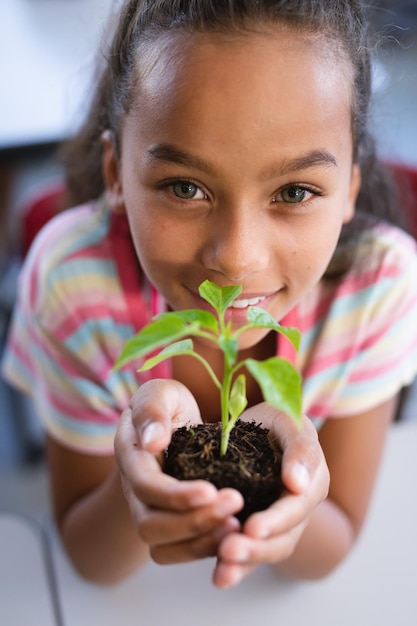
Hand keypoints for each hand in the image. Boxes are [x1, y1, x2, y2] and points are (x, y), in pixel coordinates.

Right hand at [114, 379, 243, 564]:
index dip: (175, 495)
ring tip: (237, 524)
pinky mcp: (172, 525)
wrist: (171, 424)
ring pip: (164, 547)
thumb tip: (152, 441)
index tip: (211, 490)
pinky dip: (206, 548)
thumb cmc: (166, 404)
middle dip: (193, 521)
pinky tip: (234, 532)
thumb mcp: (160, 393)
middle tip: (235, 504)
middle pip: (151, 526)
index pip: (145, 487)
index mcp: (131, 458)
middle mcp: (136, 492)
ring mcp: (152, 512)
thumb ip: (152, 410)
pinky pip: (180, 551)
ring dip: (201, 541)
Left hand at [212, 405, 329, 587]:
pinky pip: (247, 555)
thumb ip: (299, 448)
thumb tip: (298, 485)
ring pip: (264, 552)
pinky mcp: (251, 531)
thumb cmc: (276, 422)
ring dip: (244, 564)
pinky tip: (218, 577)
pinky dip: (234, 568)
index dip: (276, 520)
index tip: (253, 528)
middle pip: (282, 540)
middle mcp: (295, 511)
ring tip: (222, 572)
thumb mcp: (289, 421)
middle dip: (256, 549)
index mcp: (310, 484)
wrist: (256, 428)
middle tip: (230, 550)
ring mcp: (274, 524)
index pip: (296, 508)